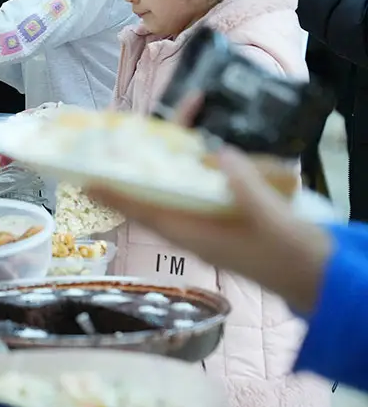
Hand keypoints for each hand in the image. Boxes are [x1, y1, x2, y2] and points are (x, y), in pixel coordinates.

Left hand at [85, 147, 331, 313]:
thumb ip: (246, 188)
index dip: (114, 195)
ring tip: (151, 129)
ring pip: (173, 187)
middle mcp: (193, 226)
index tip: (85, 181)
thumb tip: (219, 155)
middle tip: (109, 142)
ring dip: (164, 160)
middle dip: (130, 170)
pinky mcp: (224, 213)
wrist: (321, 277)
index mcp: (195, 235)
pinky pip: (200, 185)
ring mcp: (207, 220)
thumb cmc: (292, 256)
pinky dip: (199, 162)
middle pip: (150, 195)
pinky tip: (204, 139)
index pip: (144, 212)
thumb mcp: (271, 221)